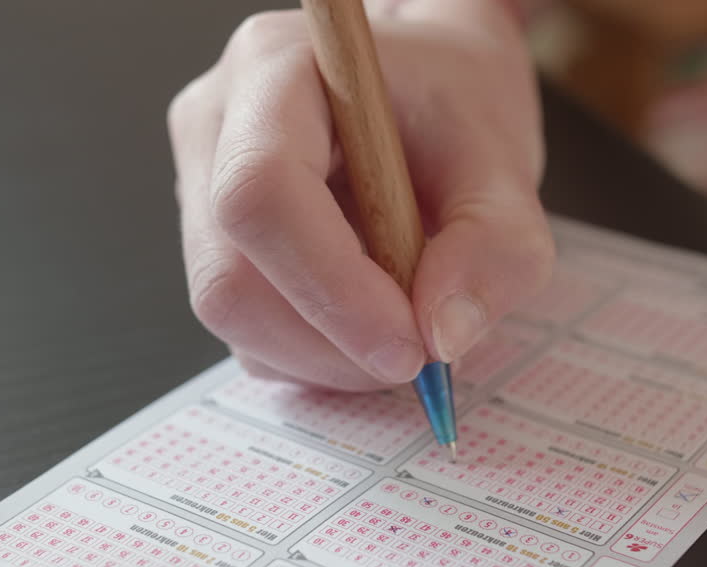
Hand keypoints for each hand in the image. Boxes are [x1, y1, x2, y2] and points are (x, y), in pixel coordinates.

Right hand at [168, 0, 552, 390]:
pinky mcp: (213, 246)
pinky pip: (246, 334)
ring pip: (234, 319)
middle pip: (229, 276)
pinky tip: (370, 317)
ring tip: (406, 324)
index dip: (329, 287)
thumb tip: (444, 334)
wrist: (429, 88)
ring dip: (328, 357)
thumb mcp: (505, 160)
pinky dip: (316, 355)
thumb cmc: (455, 101)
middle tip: (420, 354)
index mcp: (276, 69)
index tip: (409, 344)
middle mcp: (216, 125)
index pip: (261, 193)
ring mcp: (201, 188)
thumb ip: (496, 243)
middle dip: (331, 342)